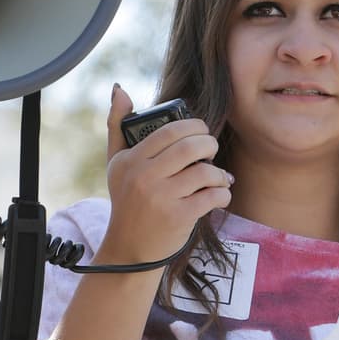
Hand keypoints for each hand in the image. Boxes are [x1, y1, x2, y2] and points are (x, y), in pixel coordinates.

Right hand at [100, 84, 231, 264]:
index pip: (169, 130)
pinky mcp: (178, 218)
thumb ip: (117, 126)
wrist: (129, 250)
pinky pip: (212, 196)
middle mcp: (143, 177)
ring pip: (205, 172)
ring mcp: (161, 198)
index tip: (200, 132)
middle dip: (210, 144)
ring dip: (219, 173)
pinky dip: (222, 193)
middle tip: (212, 150)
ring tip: (219, 178)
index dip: (193, 126)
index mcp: (131, 160)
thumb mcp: (116, 164)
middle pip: (191, 146)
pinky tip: (219, 195)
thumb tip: (120, 89)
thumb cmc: (126, 202)